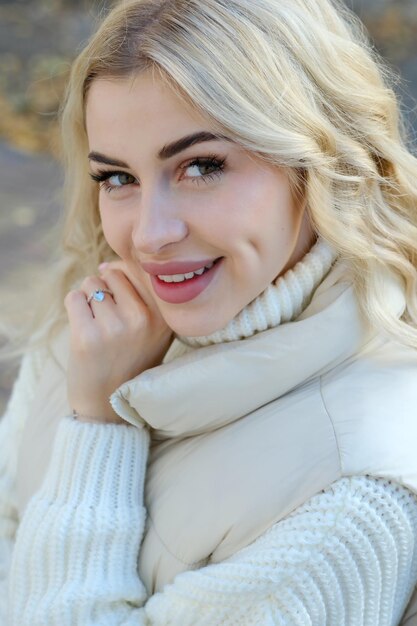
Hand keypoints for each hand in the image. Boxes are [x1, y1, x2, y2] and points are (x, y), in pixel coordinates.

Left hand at [64, 259, 172, 423]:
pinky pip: (74, 298)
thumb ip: (140, 295)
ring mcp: (115, 328)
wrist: (108, 406)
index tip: (120, 297)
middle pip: (113, 273)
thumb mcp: (152, 330)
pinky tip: (83, 330)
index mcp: (164, 316)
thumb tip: (106, 264)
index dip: (123, 275)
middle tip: (109, 319)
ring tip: (98, 327)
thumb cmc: (128, 361)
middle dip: (105, 288)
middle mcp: (144, 319)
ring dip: (88, 300)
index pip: (141, 270)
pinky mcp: (87, 336)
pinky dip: (74, 309)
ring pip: (91, 284)